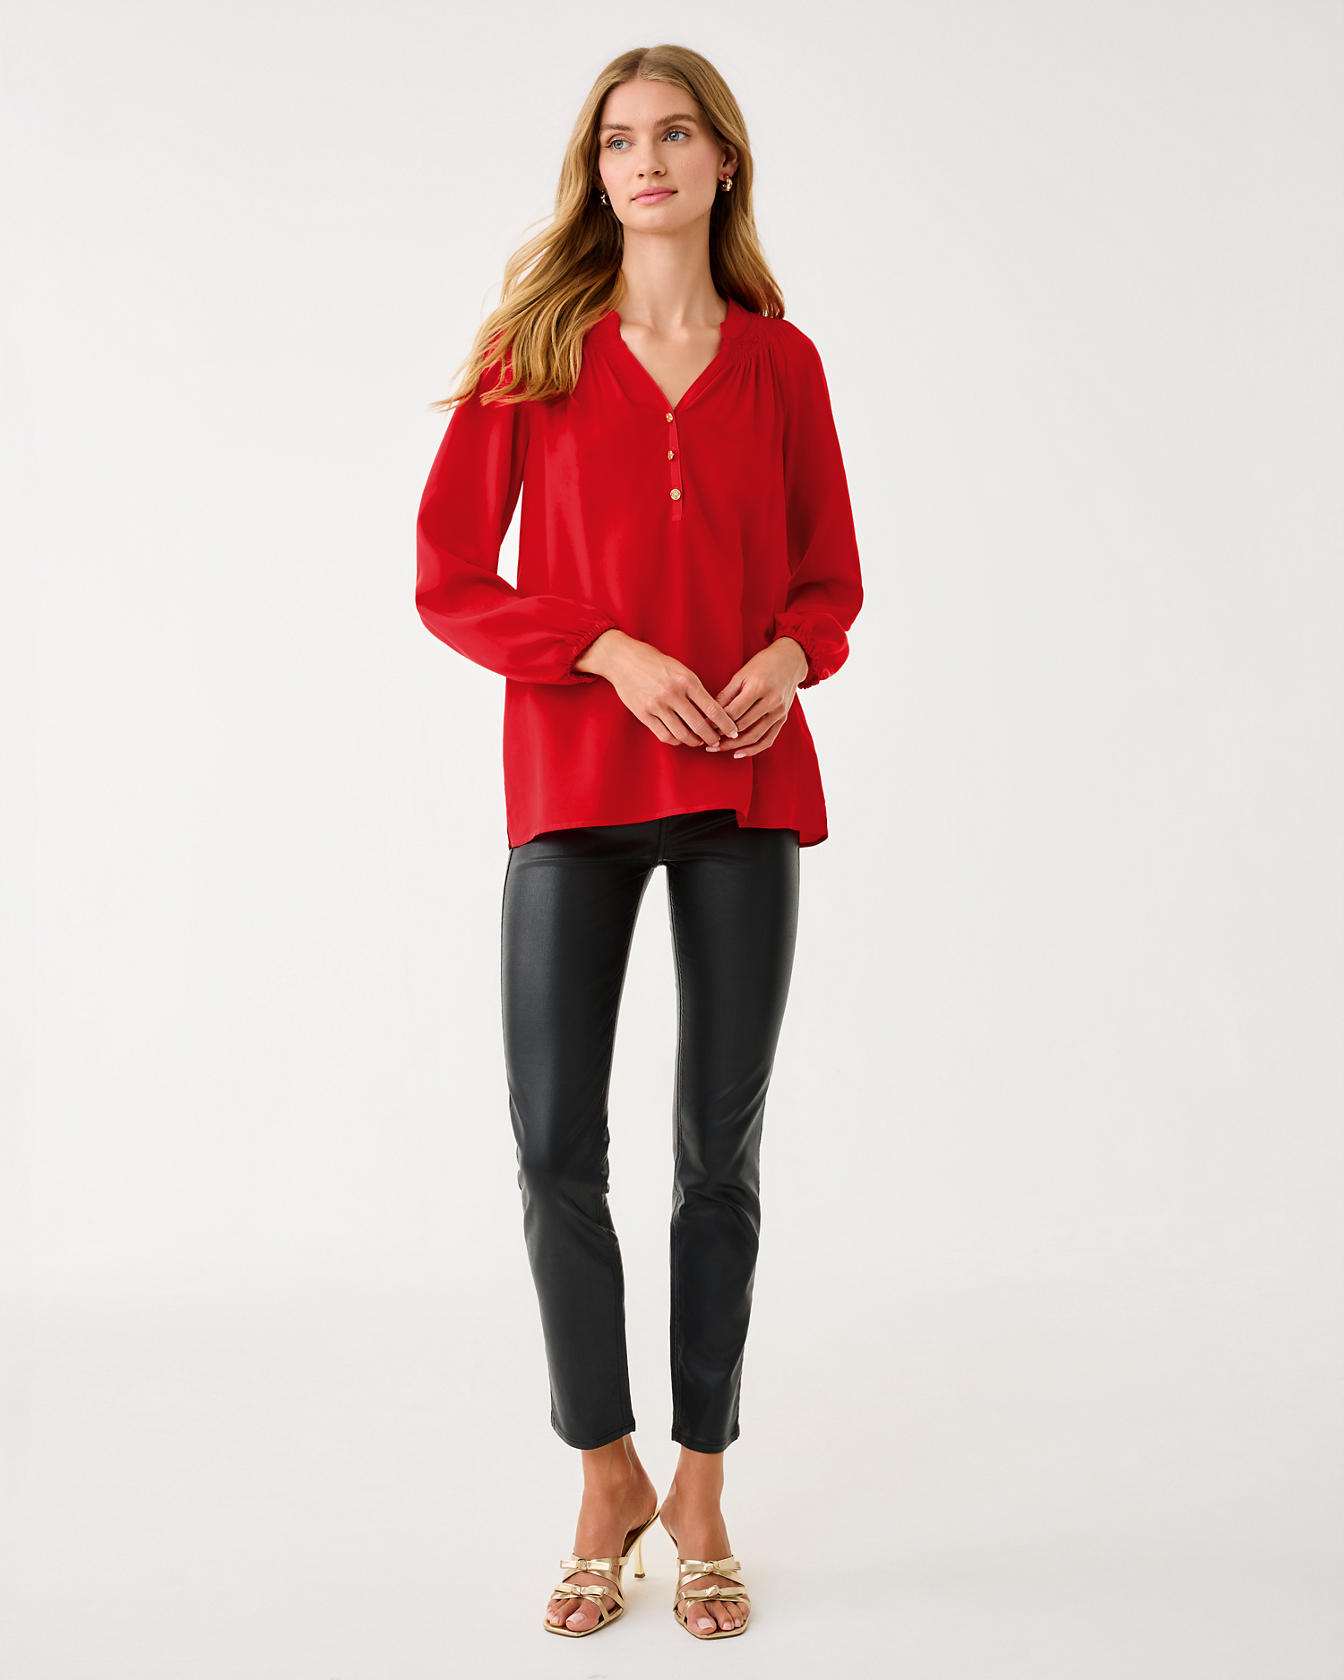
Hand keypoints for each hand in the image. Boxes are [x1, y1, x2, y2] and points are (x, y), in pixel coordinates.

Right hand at [576, 629, 740, 747]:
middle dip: (712, 738)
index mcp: (687, 680)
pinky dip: (676, 741)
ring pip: (682, 734)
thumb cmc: (655, 662)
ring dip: (694, 742)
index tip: (733, 732)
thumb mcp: (680, 669)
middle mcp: (673, 693)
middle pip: (700, 726)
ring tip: (699, 742)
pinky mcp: (643, 714)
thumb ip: (695, 689)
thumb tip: (712, 712)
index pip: (713, 709)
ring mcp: (657, 705)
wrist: (623, 659)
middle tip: (717, 742)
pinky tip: (680, 738)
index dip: (726, 724)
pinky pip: (664, 735)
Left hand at [701, 637, 807, 757]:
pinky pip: (768, 740)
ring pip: (754, 736)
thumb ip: (726, 695)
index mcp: (758, 687)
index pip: (734, 712)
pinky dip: (753, 750)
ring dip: (734, 746)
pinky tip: (738, 753)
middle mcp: (771, 701)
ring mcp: (779, 712)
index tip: (703, 726)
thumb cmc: (762, 665)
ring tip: (718, 749)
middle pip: (743, 726)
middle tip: (707, 741)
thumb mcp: (741, 674)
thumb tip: (709, 714)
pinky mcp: (783, 719)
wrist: (790, 660)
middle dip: (723, 736)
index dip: (717, 722)